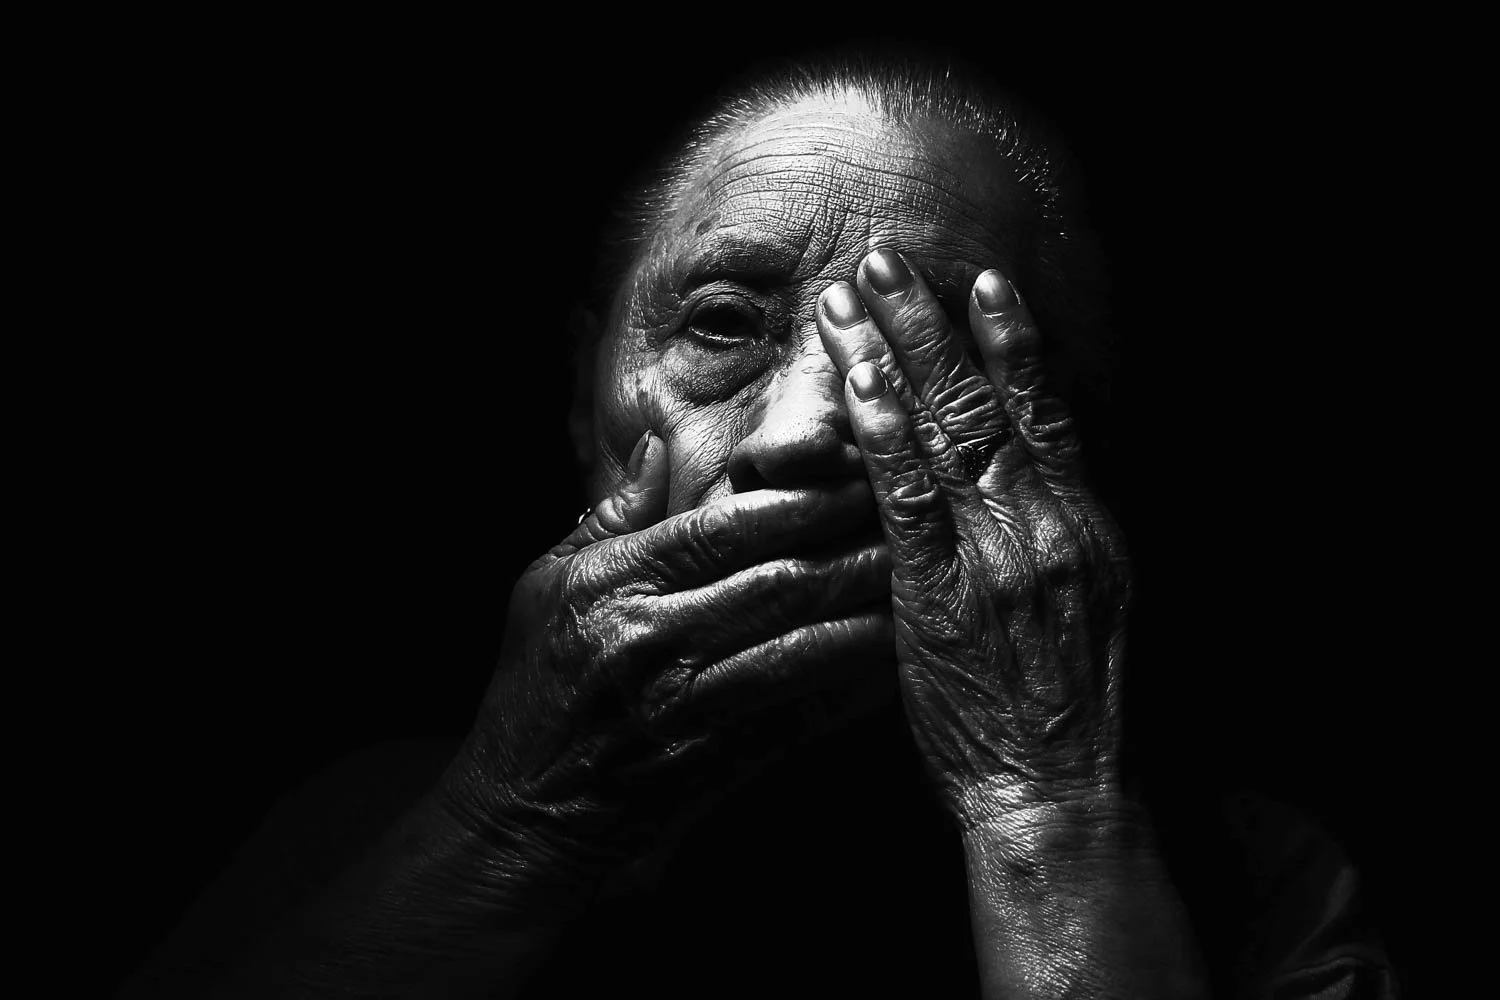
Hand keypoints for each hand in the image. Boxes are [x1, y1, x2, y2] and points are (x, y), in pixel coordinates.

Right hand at [439, 434, 893, 896]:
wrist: (528, 806)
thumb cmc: (538, 680)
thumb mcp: (549, 581)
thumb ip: (612, 514)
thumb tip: (658, 444)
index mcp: (614, 586)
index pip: (723, 529)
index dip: (799, 498)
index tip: (854, 470)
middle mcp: (653, 640)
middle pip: (778, 582)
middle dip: (854, 546)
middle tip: (910, 517)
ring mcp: (689, 706)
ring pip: (801, 649)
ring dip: (868, 613)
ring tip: (917, 580)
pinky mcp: (720, 759)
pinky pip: (803, 715)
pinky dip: (854, 685)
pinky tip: (896, 658)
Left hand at [816, 248, 1129, 822]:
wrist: (1065, 792)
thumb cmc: (1076, 713)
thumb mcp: (1096, 614)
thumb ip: (1059, 545)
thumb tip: (1026, 489)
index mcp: (1087, 527)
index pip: (1047, 415)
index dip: (1014, 345)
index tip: (984, 287)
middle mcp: (1047, 524)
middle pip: (985, 401)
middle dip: (932, 324)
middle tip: (888, 259)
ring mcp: (995, 554)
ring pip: (942, 431)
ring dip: (893, 353)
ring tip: (852, 294)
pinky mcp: (941, 591)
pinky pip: (907, 497)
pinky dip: (883, 433)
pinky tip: (858, 383)